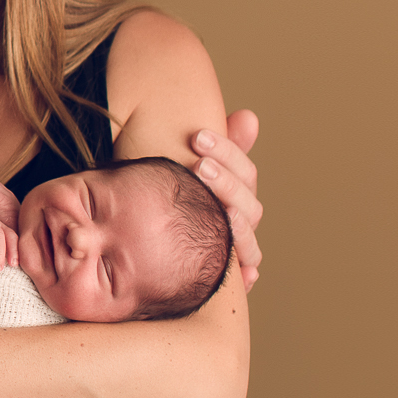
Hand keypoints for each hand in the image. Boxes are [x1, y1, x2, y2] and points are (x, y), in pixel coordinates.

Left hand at [191, 108, 262, 286]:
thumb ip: (215, 143)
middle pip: (249, 204)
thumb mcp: (187, 164)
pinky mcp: (221, 275)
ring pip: (249, 241)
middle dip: (227, 184)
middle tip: (199, 165)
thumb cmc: (175, 192)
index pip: (245, 172)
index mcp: (236, 193)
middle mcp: (240, 220)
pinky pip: (240, 280)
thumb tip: (249, 117)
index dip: (227, 152)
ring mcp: (235, 248)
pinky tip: (246, 277)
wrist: (148, 236)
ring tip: (223, 212)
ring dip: (239, 227)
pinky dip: (245, 278)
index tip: (198, 136)